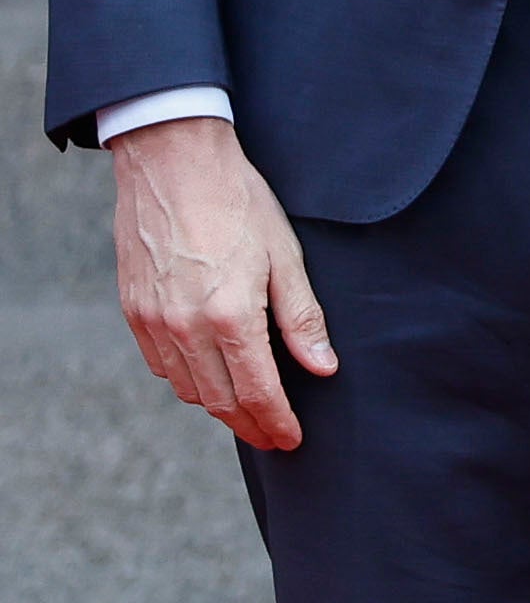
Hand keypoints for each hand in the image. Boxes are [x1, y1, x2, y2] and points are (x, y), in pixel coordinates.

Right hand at [114, 117, 329, 451]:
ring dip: (217, 407)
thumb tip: (323, 367)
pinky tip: (209, 377)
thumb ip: (302, 318)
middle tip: (273, 438)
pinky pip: (160, 364)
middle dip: (249, 425)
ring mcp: (153, 320)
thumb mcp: (287, 256)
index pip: (257, 391)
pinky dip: (187, 380)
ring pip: (186, 388)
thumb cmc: (239, 202)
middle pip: (218, 400)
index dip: (276, 422)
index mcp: (229, 315)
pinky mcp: (133, 309)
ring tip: (246, 414)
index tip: (292, 439)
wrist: (173, 163)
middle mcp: (184, 326)